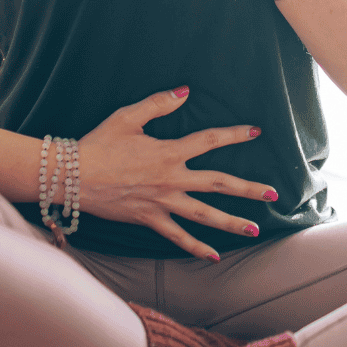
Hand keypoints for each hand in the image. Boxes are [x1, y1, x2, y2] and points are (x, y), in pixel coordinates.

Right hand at [77, 87, 278, 259]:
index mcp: (168, 152)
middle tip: (273, 194)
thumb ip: (159, 102)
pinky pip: (178, 237)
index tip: (256, 131)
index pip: (209, 141)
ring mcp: (162, 203)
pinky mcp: (150, 219)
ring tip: (255, 230)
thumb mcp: (128, 116)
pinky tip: (214, 256)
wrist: (73, 176)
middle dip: (248, 189)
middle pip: (218, 183)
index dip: (234, 135)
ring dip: (232, 223)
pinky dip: (196, 248)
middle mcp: (171, 179)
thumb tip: (185, 90)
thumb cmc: (100, 143)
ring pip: (204, 215)